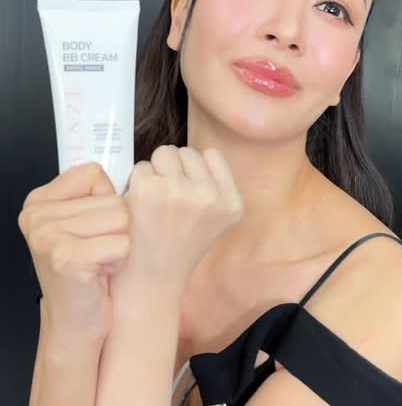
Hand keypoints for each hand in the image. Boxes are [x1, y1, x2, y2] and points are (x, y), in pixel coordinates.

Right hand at [17, 163, 130, 339]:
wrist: (78, 320)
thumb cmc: (90, 267)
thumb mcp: (85, 223)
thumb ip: (97, 195)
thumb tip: (132, 170)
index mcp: (40, 200)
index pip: (94, 173)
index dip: (108, 200)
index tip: (95, 226)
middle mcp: (37, 215)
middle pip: (113, 199)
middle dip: (118, 227)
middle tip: (99, 250)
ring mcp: (47, 236)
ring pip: (122, 219)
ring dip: (120, 243)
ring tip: (101, 260)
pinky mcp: (66, 258)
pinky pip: (122, 243)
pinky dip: (120, 259)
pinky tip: (102, 272)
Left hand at [111, 145, 243, 301]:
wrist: (152, 282)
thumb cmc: (180, 248)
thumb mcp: (217, 219)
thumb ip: (214, 186)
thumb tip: (193, 156)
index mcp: (231, 203)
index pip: (212, 155)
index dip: (195, 170)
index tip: (188, 192)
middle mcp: (209, 195)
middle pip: (186, 152)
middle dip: (174, 169)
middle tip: (168, 199)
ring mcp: (178, 191)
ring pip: (164, 153)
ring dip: (156, 171)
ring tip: (154, 200)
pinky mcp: (147, 191)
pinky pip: (141, 166)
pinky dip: (137, 182)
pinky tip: (139, 206)